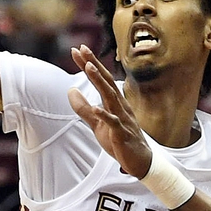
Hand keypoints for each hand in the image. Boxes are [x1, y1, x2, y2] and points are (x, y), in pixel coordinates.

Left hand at [68, 45, 153, 177]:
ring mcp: (122, 119)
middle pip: (107, 81)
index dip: (89, 64)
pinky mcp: (122, 134)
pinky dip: (104, 115)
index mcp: (114, 102)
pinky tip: (95, 108)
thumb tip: (70, 90)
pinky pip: (113, 123)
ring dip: (99, 81)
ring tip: (88, 67)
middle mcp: (120, 106)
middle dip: (94, 65)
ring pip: (110, 97)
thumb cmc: (119, 140)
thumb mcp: (97, 123)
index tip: (78, 50)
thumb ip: (83, 108)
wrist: (140, 161)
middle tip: (82, 49)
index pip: (101, 79)